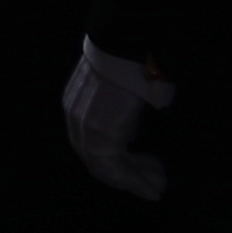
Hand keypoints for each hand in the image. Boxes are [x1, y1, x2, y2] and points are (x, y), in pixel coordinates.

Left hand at [63, 40, 173, 201]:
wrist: (128, 45)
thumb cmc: (130, 63)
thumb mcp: (117, 91)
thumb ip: (116, 112)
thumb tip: (129, 133)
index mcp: (75, 104)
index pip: (89, 143)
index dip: (114, 162)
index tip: (139, 172)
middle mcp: (74, 116)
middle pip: (95, 159)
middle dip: (126, 175)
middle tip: (154, 183)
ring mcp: (84, 125)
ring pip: (105, 167)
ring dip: (133, 181)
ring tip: (157, 186)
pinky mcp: (101, 133)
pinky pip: (114, 168)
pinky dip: (134, 181)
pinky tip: (152, 185)